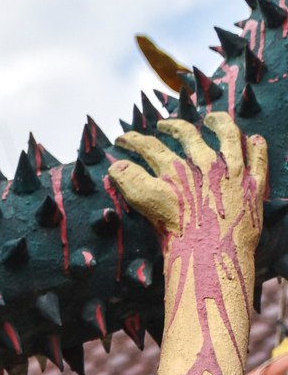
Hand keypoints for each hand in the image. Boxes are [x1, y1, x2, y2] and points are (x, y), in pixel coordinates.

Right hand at [108, 112, 264, 281]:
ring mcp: (233, 171)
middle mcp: (205, 163)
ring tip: (211, 119)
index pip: (150, 146)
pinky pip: (259, 157)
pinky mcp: (254, 184)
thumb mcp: (147, 205)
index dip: (133, 140)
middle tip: (163, 125)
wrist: (212, 255)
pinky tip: (253, 139)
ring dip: (219, 122)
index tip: (123, 139)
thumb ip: (130, 182)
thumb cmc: (178, 235)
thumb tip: (115, 166)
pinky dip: (256, 145)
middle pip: (186, 134)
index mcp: (176, 169)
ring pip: (229, 134)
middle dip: (171, 126)